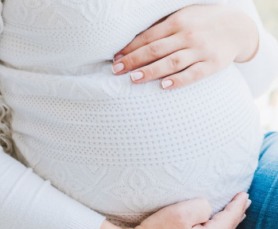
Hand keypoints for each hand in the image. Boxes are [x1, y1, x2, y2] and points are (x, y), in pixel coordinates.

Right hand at [93, 192, 250, 228]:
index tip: (244, 194)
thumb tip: (207, 208)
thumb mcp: (179, 213)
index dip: (238, 204)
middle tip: (244, 201)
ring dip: (228, 221)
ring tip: (235, 212)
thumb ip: (200, 206)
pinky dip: (217, 227)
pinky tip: (215, 225)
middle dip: (237, 213)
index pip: (230, 219)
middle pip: (228, 228)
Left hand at [111, 4, 258, 89]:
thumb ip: (163, 27)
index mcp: (178, 21)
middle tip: (116, 70)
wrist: (238, 27)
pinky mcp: (213, 64)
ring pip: (172, 62)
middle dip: (133, 60)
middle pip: (155, 50)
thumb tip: (134, 41)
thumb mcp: (183, 16)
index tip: (116, 58)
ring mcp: (201, 50)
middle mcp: (188, 35)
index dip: (130, 48)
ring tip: (133, 78)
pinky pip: (194, 74)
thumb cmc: (202, 22)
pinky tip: (164, 86)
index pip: (148, 37)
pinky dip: (179, 80)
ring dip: (151, 71)